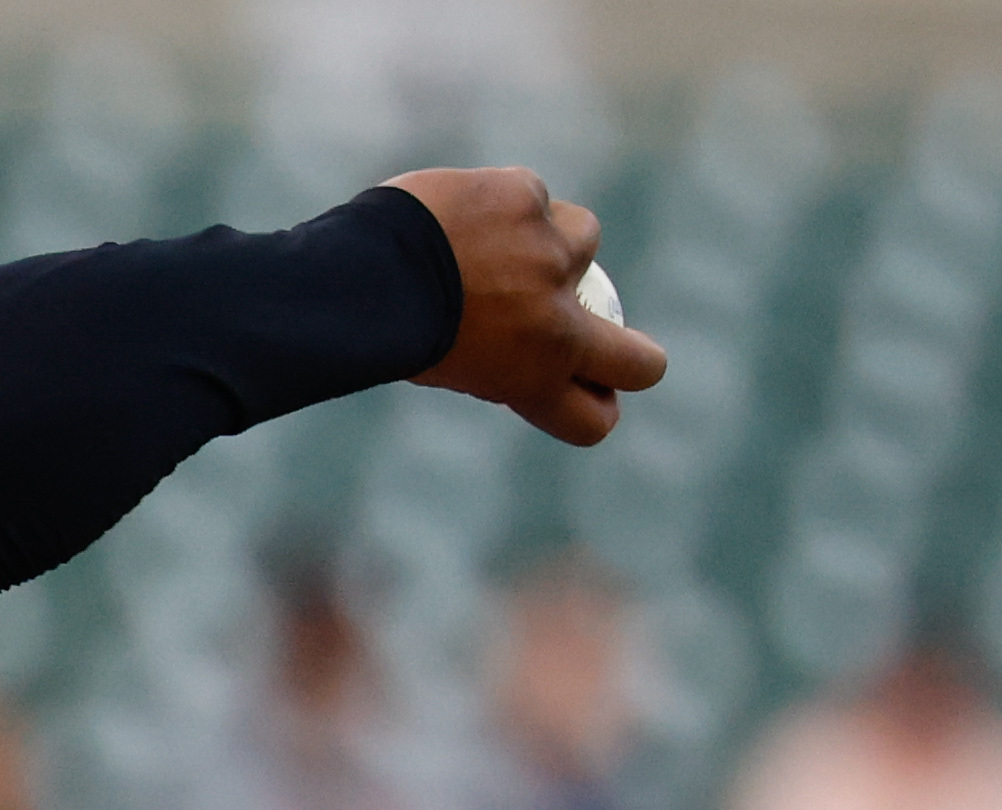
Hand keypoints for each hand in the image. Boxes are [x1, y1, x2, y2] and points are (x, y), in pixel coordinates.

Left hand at [384, 167, 668, 444]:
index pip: (594, 418)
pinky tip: (462, 210)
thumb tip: (514, 344)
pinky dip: (505, 202)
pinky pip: (533, 198)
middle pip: (640, 363)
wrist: (361, 276)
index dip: (595, 405)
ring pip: (584, 240)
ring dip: (553, 240)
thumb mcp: (442, 363)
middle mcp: (557, 325)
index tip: (587, 390)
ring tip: (492, 240)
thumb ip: (495, 356)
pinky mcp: (531, 202)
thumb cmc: (382, 327)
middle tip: (603, 340)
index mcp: (531, 379)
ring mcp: (553, 258)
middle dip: (635, 360)